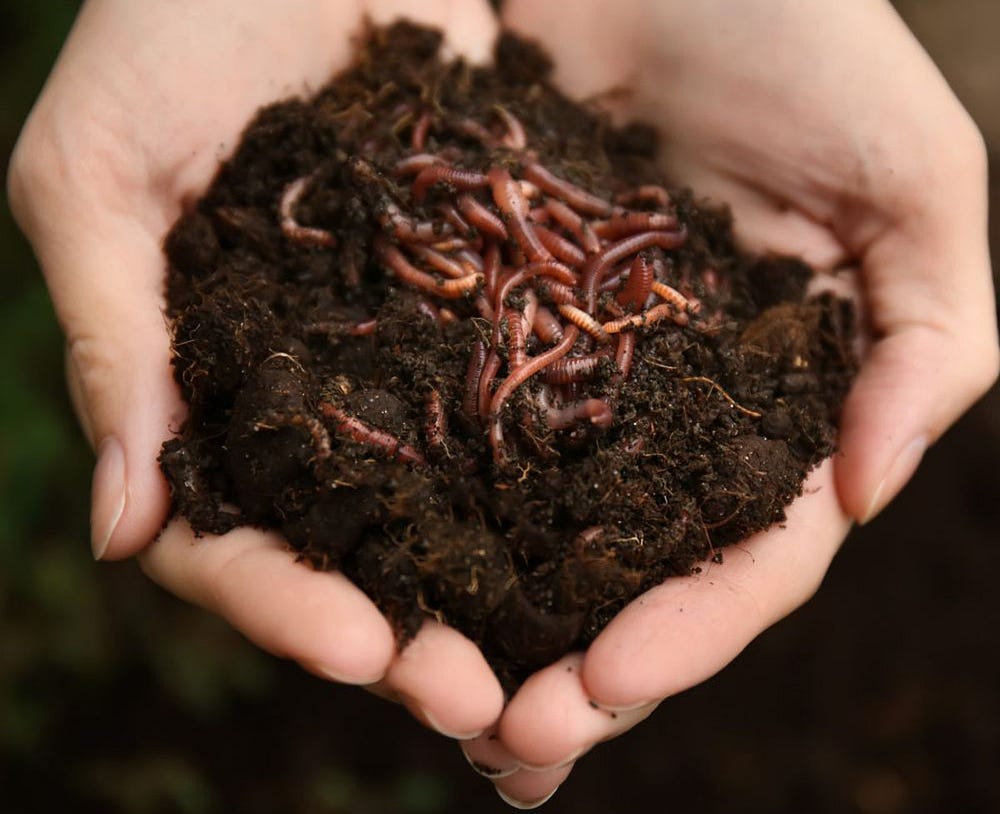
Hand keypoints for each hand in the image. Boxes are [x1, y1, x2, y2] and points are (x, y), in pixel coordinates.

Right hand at [9, 0, 504, 741]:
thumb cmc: (171, 26)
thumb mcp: (101, 170)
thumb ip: (115, 338)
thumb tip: (118, 527)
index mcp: (206, 389)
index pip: (227, 538)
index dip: (282, 603)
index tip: (357, 649)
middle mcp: (312, 398)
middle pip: (356, 553)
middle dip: (412, 634)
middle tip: (483, 705)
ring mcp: (406, 362)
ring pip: (452, 509)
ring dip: (501, 593)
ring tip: (564, 668)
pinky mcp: (491, 307)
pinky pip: (530, 408)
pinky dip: (570, 481)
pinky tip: (621, 539)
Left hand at [473, 0, 997, 804]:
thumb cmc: (803, 38)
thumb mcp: (912, 180)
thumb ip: (928, 340)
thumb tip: (870, 494)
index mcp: (785, 399)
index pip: (751, 549)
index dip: (692, 627)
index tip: (609, 683)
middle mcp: (682, 407)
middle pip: (639, 566)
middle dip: (583, 663)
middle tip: (508, 744)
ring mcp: (583, 372)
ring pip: (544, 525)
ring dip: (498, 620)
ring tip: (438, 701)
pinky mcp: (496, 322)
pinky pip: (460, 426)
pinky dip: (432, 507)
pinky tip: (386, 577)